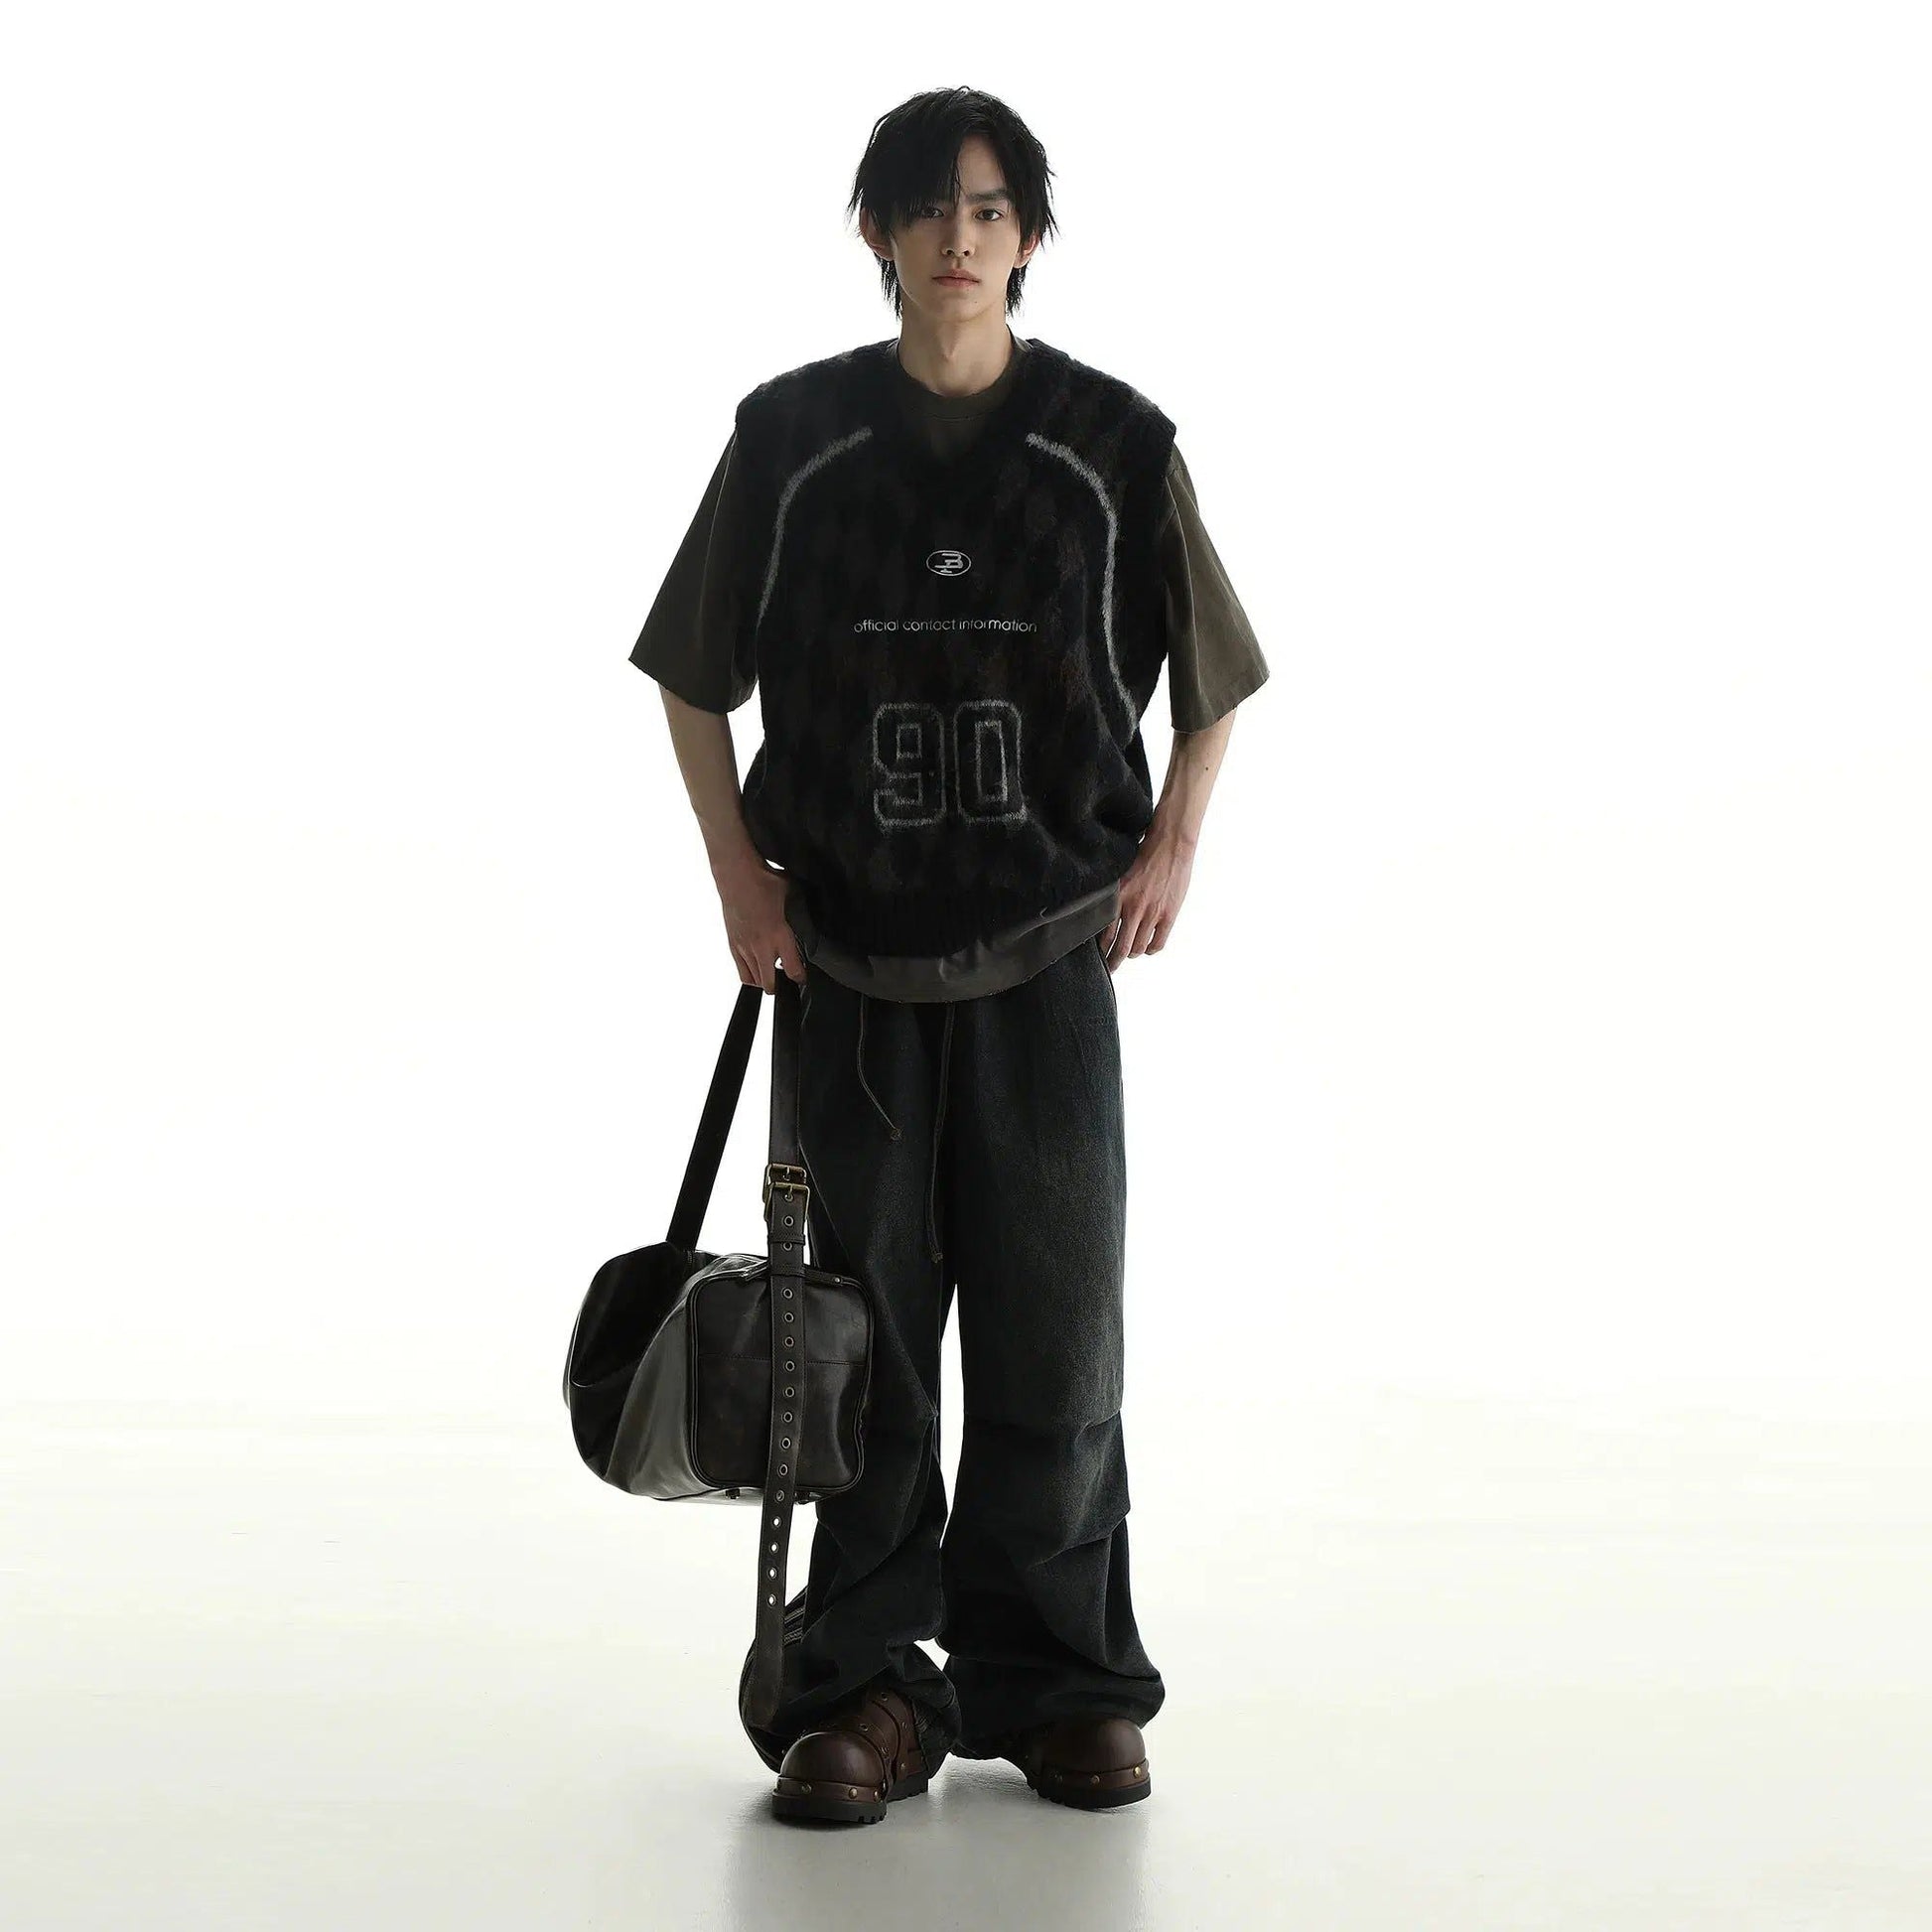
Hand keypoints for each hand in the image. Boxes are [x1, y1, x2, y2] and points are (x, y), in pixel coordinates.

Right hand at [714, 853, 805, 990]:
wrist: (737, 875)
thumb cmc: (765, 881)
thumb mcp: (793, 895)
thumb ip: (801, 911)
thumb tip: (814, 914)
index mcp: (779, 934)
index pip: (792, 970)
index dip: (800, 978)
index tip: (803, 977)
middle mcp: (761, 946)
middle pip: (770, 984)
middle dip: (781, 986)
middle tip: (787, 978)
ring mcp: (744, 947)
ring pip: (755, 981)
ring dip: (766, 981)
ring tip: (773, 974)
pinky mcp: (733, 945)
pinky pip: (742, 972)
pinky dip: (751, 976)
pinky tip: (758, 969)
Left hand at [1100, 828, 1194, 972]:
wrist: (1170, 845)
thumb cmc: (1144, 854)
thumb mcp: (1119, 873)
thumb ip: (1112, 893)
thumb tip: (1100, 910)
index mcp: (1118, 897)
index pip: (1104, 934)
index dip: (1100, 949)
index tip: (1097, 954)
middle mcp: (1134, 908)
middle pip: (1121, 948)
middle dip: (1113, 962)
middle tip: (1109, 968)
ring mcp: (1153, 913)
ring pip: (1139, 948)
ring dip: (1132, 954)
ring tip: (1128, 954)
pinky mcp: (1169, 915)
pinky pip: (1158, 943)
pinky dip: (1151, 950)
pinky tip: (1147, 948)